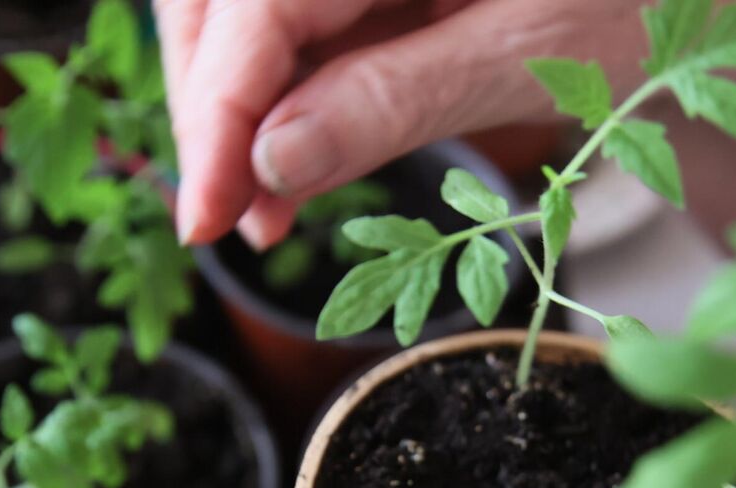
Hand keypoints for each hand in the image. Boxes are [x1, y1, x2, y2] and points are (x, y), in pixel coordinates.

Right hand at [156, 0, 648, 247]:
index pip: (256, 0)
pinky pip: (300, 23)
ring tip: (259, 213)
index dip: (217, 111)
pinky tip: (285, 173)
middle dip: (210, 105)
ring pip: (244, 11)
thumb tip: (269, 162)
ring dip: (235, 107)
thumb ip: (390, 103)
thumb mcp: (528, 59)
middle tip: (224, 218)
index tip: (207, 215)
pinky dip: (283, 96)